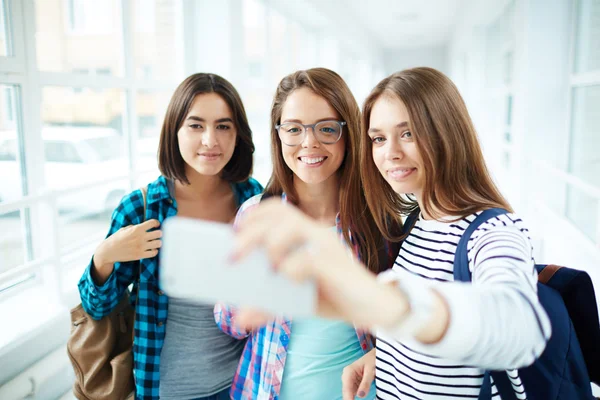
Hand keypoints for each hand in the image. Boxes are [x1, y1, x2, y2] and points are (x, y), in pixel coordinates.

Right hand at [95, 219, 161, 266]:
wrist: (109, 251)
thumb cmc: (116, 239)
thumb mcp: (125, 229)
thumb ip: (136, 227)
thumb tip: (145, 226)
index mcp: (136, 229)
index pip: (152, 223)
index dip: (156, 223)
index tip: (156, 225)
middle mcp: (140, 237)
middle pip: (159, 233)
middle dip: (159, 233)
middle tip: (157, 234)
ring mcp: (141, 247)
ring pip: (159, 243)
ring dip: (158, 242)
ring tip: (155, 242)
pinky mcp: (140, 255)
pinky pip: (154, 253)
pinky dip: (155, 250)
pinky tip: (152, 249)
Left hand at [232, 200, 406, 327]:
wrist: (373, 309)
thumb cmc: (333, 296)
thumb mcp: (296, 300)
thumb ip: (270, 304)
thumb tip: (240, 317)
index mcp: (307, 234)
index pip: (277, 209)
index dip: (252, 215)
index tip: (233, 232)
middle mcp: (317, 233)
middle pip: (280, 214)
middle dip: (250, 232)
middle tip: (232, 255)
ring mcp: (327, 246)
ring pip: (293, 225)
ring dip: (271, 243)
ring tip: (265, 267)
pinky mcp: (336, 264)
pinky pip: (308, 258)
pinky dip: (291, 269)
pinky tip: (288, 279)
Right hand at [342, 349, 375, 399]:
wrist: (376, 355)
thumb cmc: (373, 360)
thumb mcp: (371, 371)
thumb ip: (366, 383)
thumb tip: (360, 396)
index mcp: (349, 371)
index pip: (347, 388)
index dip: (348, 398)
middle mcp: (347, 375)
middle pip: (346, 392)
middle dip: (349, 399)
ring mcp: (350, 379)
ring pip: (349, 393)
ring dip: (351, 398)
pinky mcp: (354, 382)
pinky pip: (353, 392)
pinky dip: (354, 397)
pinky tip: (356, 399)